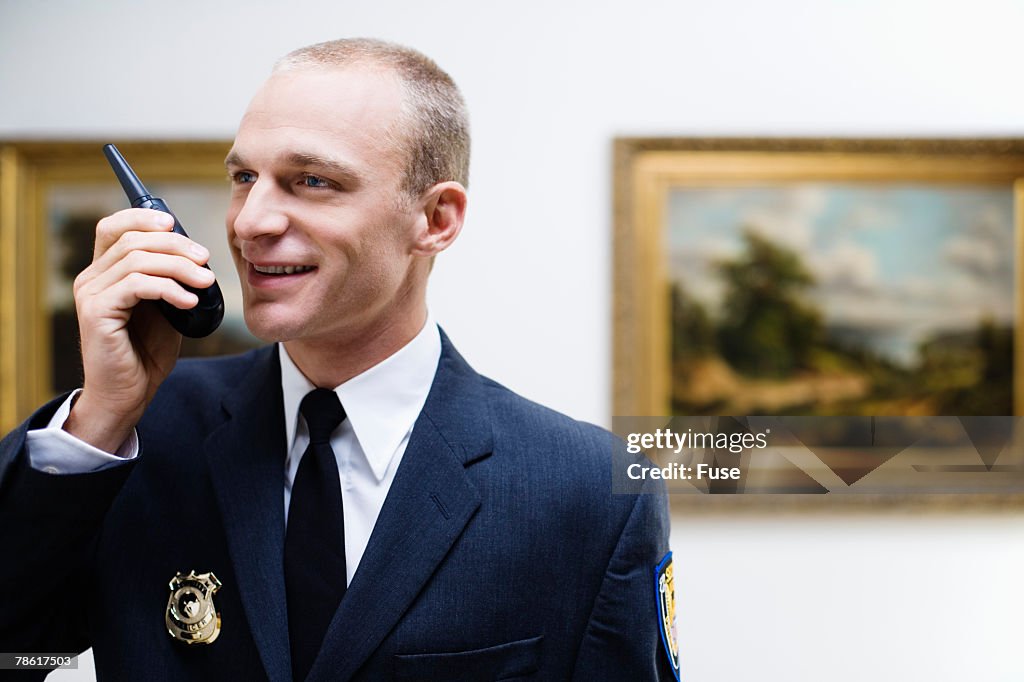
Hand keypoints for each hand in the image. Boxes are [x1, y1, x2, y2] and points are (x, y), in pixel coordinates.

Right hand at [62, 208, 215, 452]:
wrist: (128, 393)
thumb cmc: (146, 352)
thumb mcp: (164, 306)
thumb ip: (168, 278)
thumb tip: (193, 251)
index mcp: (104, 273)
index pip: (113, 227)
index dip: (142, 217)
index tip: (174, 223)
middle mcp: (91, 278)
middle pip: (133, 240)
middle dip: (176, 245)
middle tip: (206, 260)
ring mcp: (90, 294)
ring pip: (138, 259)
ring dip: (179, 267)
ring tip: (205, 282)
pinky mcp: (96, 312)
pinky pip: (137, 285)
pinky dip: (168, 288)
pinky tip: (189, 301)